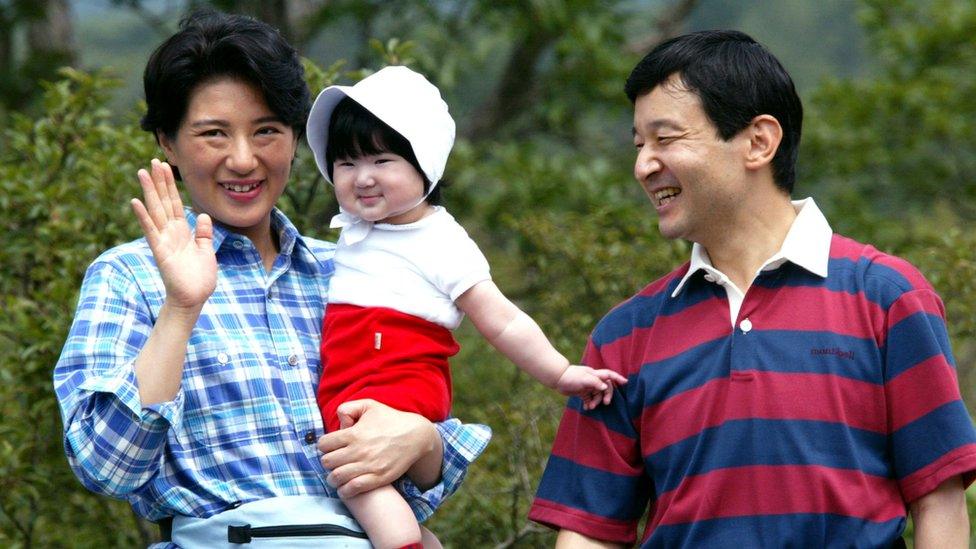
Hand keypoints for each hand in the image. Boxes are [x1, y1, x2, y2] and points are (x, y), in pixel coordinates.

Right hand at [130, 159, 215, 309]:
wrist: (193, 299)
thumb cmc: (199, 279)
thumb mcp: (206, 251)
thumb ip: (204, 233)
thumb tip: (203, 216)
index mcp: (182, 232)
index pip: (175, 203)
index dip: (171, 186)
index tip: (166, 167)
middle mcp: (170, 233)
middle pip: (164, 202)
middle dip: (159, 181)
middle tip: (153, 161)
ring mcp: (164, 241)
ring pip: (156, 211)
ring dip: (149, 192)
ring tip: (142, 172)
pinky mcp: (160, 251)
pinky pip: (151, 231)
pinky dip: (144, 216)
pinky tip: (136, 201)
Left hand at [317, 399, 439, 497]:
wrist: (416, 436)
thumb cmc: (391, 419)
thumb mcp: (369, 405)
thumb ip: (348, 408)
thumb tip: (338, 424)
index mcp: (353, 434)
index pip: (323, 445)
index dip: (324, 446)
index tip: (331, 448)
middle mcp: (358, 451)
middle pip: (327, 462)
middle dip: (328, 462)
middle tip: (334, 462)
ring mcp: (368, 466)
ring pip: (336, 478)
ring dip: (332, 478)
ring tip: (337, 476)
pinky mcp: (377, 479)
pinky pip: (352, 489)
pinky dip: (344, 490)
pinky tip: (345, 487)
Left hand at [555, 365, 627, 409]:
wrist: (557, 379)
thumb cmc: (570, 377)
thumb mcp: (583, 379)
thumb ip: (595, 382)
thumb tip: (605, 387)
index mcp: (595, 374)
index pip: (609, 375)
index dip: (618, 378)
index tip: (625, 383)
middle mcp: (593, 380)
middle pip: (605, 388)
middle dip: (607, 395)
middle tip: (606, 404)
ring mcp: (588, 386)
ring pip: (597, 395)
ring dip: (596, 401)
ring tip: (591, 407)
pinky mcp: (582, 392)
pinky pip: (590, 399)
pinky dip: (590, 404)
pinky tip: (587, 408)